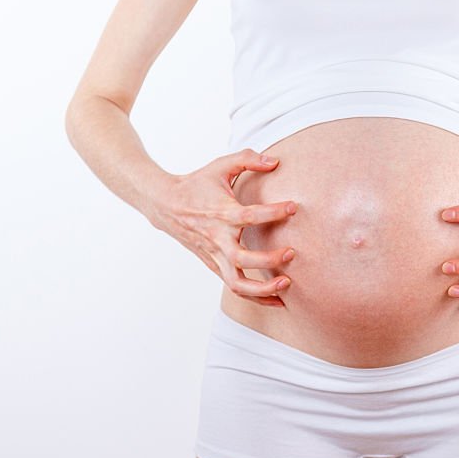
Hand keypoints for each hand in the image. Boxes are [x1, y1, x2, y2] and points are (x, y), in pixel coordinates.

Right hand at [144, 148, 297, 306]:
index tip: (293, 207)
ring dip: (262, 289)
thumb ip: (248, 158)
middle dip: (269, 260)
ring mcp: (214, 256)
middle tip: (292, 252)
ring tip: (287, 284)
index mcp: (221, 213)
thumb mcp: (221, 166)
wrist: (165, 204)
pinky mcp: (213, 265)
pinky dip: (256, 296)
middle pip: (243, 259)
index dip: (273, 212)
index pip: (249, 216)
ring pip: (237, 284)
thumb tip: (276, 161)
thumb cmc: (198, 184)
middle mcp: (218, 239)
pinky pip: (235, 287)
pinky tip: (277, 298)